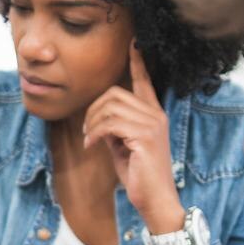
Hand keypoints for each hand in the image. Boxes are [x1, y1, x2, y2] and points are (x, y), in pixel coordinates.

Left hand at [84, 45, 181, 231]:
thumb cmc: (139, 176)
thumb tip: (98, 119)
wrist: (155, 200)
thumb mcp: (123, 147)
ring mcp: (152, 125)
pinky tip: (92, 146)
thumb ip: (114, 129)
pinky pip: (111, 124)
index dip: (138, 62)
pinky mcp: (144, 137)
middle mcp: (155, 115)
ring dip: (93, 123)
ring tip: (90, 140)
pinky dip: (95, 133)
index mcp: (153, 115)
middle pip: (116, 93)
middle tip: (87, 131)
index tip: (133, 43)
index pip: (145, 82)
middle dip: (94, 109)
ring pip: (111, 107)